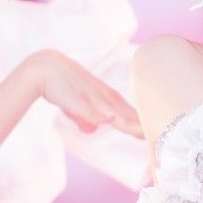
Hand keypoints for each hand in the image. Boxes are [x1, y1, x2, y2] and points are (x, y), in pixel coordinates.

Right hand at [19, 49, 144, 136]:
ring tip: (140, 131)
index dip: (142, 125)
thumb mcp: (77, 105)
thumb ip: (87, 117)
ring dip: (125, 120)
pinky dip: (98, 114)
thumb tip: (94, 129)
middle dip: (141, 125)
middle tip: (159, 136)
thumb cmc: (63, 85)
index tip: (156, 137)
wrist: (43, 65)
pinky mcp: (74, 96)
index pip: (128, 114)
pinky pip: (87, 107)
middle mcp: (102, 96)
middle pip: (125, 113)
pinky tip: (108, 119)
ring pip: (111, 109)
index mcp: (104, 98)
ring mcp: (90, 95)